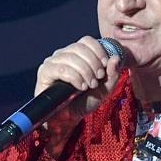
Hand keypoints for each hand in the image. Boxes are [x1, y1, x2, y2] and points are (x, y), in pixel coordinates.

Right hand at [35, 35, 121, 154]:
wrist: (68, 119)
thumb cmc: (84, 102)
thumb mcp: (104, 89)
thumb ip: (112, 74)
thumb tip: (115, 58)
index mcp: (77, 54)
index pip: (87, 41)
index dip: (99, 51)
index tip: (106, 66)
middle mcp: (63, 55)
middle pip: (80, 48)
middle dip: (94, 63)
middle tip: (98, 79)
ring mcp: (52, 62)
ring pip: (71, 57)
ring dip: (85, 72)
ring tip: (89, 85)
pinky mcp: (44, 72)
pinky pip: (61, 69)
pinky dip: (75, 77)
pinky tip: (80, 87)